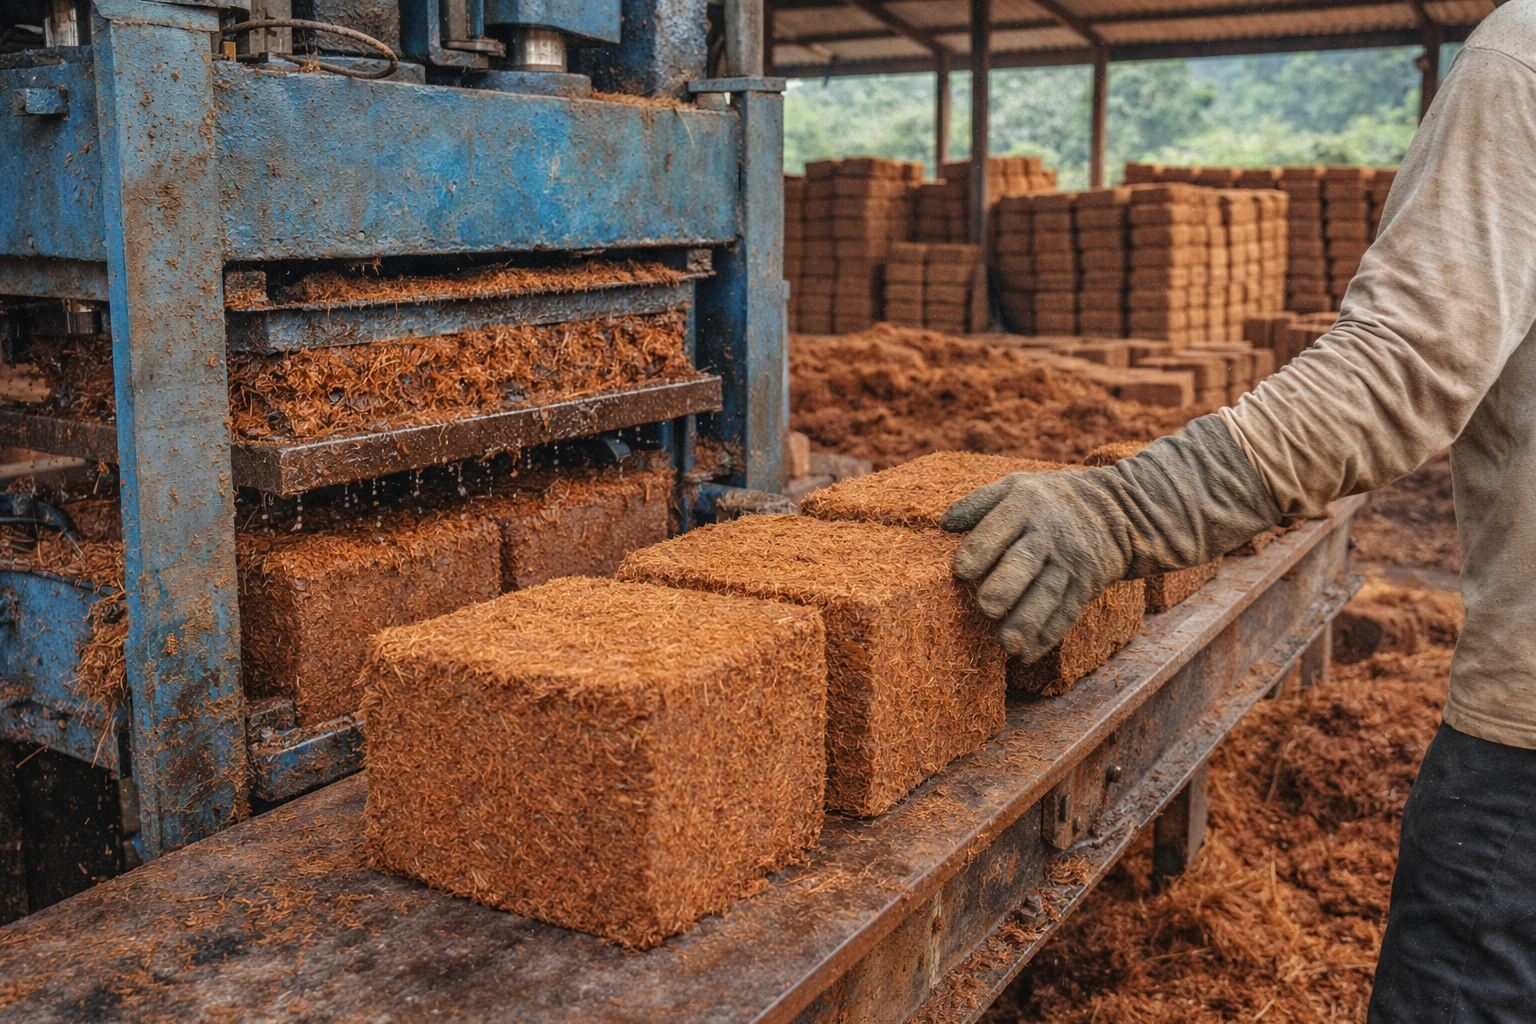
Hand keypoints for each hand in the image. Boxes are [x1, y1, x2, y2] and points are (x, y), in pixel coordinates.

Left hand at [941, 416, 1284, 661]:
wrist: (1119, 509)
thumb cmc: (1050, 499)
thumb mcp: (1017, 485)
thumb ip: (979, 502)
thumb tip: (944, 523)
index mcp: (1026, 505)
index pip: (1001, 526)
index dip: (981, 548)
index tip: (960, 570)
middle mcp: (1050, 534)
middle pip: (1026, 561)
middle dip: (1007, 585)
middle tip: (986, 607)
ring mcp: (1071, 561)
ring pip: (1049, 593)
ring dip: (1028, 620)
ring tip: (1007, 643)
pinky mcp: (1087, 585)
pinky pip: (1068, 612)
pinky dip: (1048, 634)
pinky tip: (1027, 654)